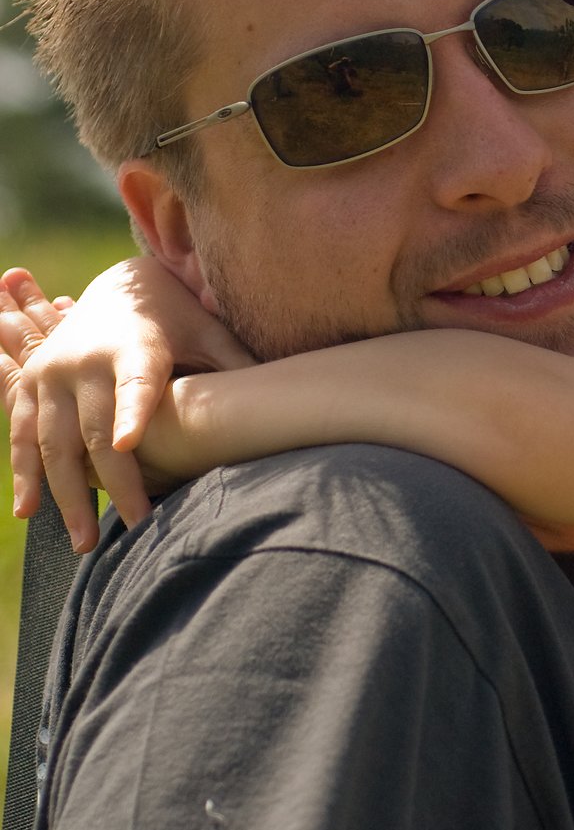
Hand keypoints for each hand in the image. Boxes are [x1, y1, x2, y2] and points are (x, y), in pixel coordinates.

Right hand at [0, 260, 254, 551]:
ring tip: (86, 542)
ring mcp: (51, 374)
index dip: (132, 411)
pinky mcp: (31, 385)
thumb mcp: (209, 332)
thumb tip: (291, 398)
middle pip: (96, 431)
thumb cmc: (177, 318)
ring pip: (55, 442)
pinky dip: (25, 474)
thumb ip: (236, 365)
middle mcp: (85, 360)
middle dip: (115, 484)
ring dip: (68, 495)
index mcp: (134, 345)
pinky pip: (21, 435)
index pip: (137, 383)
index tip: (128, 445)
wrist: (120, 287)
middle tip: (138, 527)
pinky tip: (30, 513)